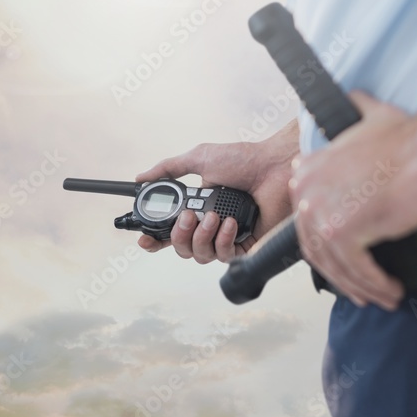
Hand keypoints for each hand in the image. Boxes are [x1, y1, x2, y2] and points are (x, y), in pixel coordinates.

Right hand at [135, 121, 298, 263]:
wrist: (275, 166)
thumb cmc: (243, 160)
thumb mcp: (200, 159)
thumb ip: (169, 168)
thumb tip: (141, 177)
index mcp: (198, 207)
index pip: (171, 231)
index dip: (156, 239)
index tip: (145, 239)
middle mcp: (211, 226)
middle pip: (182, 248)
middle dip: (179, 235)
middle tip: (188, 216)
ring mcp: (228, 237)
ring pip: (200, 256)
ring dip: (201, 236)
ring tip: (214, 216)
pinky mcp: (246, 246)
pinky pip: (224, 257)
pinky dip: (223, 240)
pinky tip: (231, 223)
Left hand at [289, 92, 416, 309]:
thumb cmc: (409, 137)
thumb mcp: (370, 118)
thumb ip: (356, 115)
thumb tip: (356, 99)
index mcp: (308, 170)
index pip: (308, 222)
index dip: (328, 249)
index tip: (349, 264)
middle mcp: (306, 191)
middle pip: (317, 249)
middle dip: (343, 275)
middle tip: (365, 290)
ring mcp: (321, 212)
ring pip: (337, 265)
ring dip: (362, 287)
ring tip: (383, 297)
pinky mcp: (342, 231)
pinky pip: (356, 271)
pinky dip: (375, 286)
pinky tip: (391, 292)